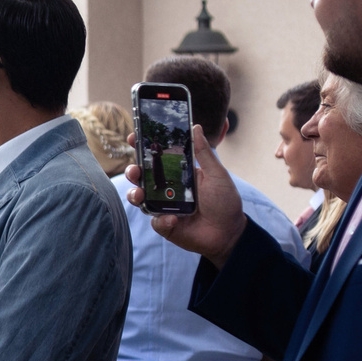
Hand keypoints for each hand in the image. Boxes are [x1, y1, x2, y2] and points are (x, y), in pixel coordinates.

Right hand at [131, 129, 247, 266]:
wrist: (228, 232)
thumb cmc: (225, 201)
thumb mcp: (217, 174)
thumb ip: (204, 153)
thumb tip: (195, 128)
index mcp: (177, 173)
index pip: (156, 158)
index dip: (142, 147)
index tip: (134, 137)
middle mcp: (166, 188)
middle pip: (141, 176)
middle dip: (133, 171)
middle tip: (135, 170)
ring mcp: (162, 206)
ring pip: (139, 197)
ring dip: (135, 194)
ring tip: (141, 195)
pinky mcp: (163, 224)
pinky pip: (155, 220)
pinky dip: (162, 219)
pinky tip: (173, 219)